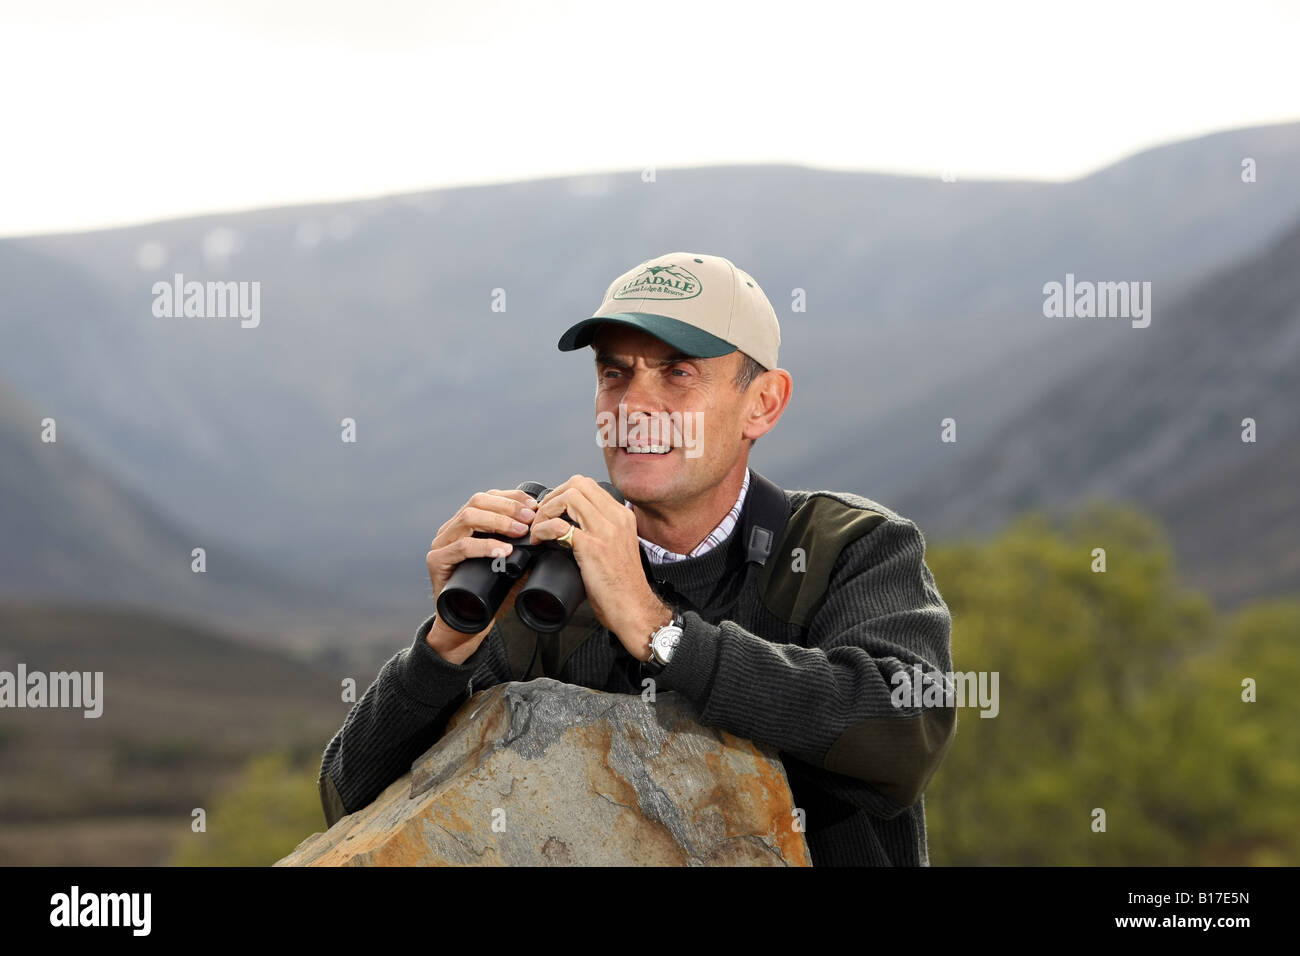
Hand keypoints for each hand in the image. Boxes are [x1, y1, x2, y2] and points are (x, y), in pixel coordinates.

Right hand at [425, 488, 538, 664]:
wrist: (465, 626)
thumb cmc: (488, 595)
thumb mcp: (510, 567)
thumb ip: (524, 550)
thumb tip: (550, 536)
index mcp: (465, 525)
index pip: (488, 498)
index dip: (511, 497)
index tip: (534, 506)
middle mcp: (450, 530)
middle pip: (477, 501)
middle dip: (508, 507)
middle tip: (531, 519)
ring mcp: (441, 544)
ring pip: (468, 518)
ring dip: (499, 522)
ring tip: (521, 532)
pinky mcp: (436, 562)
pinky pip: (461, 547)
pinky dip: (485, 546)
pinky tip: (503, 551)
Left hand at [528, 474, 673, 660]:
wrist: (633, 607)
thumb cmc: (622, 584)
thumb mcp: (617, 547)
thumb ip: (601, 531)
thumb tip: (573, 525)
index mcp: (622, 516)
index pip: (588, 485)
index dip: (563, 493)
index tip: (552, 509)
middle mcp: (616, 518)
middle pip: (577, 484)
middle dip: (552, 496)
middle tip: (542, 516)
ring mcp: (605, 531)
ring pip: (569, 497)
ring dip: (546, 510)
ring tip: (539, 528)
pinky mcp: (593, 548)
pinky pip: (559, 526)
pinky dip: (543, 529)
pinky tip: (540, 540)